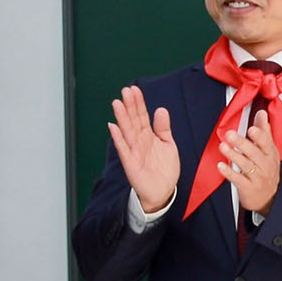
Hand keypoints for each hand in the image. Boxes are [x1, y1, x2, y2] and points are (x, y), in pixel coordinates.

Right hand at [108, 85, 179, 213]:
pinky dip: (118, 138)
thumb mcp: (168, 145)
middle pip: (133, 120)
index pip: (142, 116)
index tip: (135, 89)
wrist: (163, 191)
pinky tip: (113, 127)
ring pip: (127, 131)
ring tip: (117, 103)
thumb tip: (161, 109)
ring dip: (121, 118)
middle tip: (126, 90)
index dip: (139, 103)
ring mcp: (134, 151)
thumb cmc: (164, 168)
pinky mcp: (131, 163)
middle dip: (129, 106)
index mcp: (148, 136)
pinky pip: (124, 149)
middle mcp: (139, 141)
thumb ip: (164, 128)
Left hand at [222, 110, 281, 215]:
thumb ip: (264, 132)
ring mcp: (257, 177)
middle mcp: (265, 165)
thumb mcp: (269, 152)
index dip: (260, 136)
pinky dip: (229, 172)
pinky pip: (238, 179)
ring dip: (233, 155)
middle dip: (242, 143)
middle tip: (230, 134)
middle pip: (254, 153)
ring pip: (245, 165)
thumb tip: (262, 114)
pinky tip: (221, 166)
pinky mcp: (248, 187)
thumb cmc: (266, 171)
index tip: (252, 129)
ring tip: (223, 147)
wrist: (268, 198)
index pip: (266, 143)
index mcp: (270, 154)